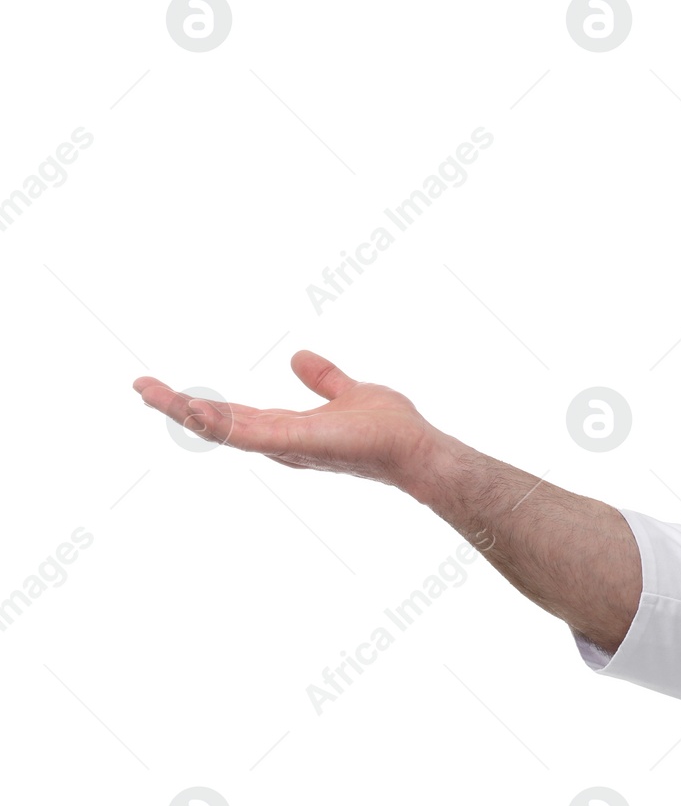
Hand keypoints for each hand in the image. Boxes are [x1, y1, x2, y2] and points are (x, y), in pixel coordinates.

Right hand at [132, 350, 461, 495]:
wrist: (416, 448)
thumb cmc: (389, 428)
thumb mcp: (349, 391)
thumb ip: (324, 378)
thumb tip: (298, 357)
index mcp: (286, 429)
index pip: (232, 416)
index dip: (200, 404)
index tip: (167, 388)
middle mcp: (278, 442)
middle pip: (217, 424)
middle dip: (177, 406)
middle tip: (139, 387)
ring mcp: (285, 446)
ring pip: (224, 430)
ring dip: (186, 411)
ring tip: (150, 392)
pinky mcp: (298, 444)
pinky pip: (251, 435)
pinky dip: (220, 423)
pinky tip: (193, 408)